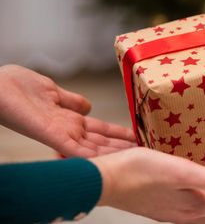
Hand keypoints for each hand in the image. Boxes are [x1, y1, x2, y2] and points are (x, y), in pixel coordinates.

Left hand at [0, 65, 135, 156]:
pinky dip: (90, 156)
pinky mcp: (52, 135)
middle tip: (144, 152)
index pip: (99, 130)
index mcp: (69, 118)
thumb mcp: (53, 90)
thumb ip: (71, 101)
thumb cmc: (17, 86)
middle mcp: (68, 129)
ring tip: (134, 158)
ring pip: (92, 148)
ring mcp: (61, 133)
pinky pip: (74, 149)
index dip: (118, 134)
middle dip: (121, 147)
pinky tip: (106, 161)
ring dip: (112, 154)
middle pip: (100, 142)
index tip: (137, 137)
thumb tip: (90, 106)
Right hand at [91, 148, 204, 223]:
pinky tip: (192, 191)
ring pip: (201, 213)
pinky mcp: (157, 206)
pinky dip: (198, 201)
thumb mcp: (183, 172)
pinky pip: (186, 208)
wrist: (105, 180)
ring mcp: (169, 211)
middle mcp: (183, 213)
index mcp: (193, 206)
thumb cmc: (140, 172)